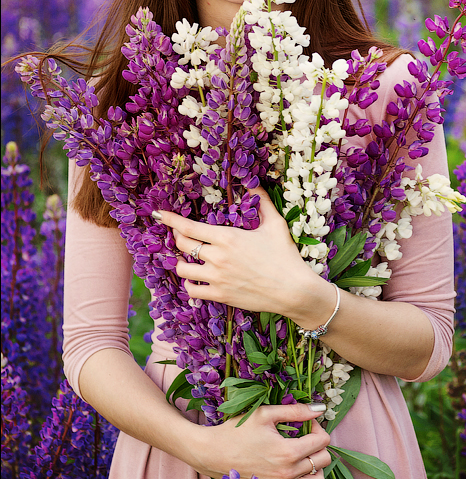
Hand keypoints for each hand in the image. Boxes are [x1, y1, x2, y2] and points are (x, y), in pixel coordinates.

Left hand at [155, 187, 323, 320]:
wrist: (293, 290)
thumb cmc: (285, 256)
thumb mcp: (276, 224)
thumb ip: (262, 202)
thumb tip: (253, 184)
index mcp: (227, 237)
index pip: (189, 227)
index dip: (171, 219)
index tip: (159, 214)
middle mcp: (218, 257)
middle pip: (183, 245)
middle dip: (177, 237)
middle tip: (179, 234)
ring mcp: (217, 278)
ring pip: (183, 269)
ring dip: (180, 261)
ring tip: (185, 258)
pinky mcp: (220, 295)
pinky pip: (192, 291)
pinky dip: (189, 284)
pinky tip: (194, 279)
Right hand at [195, 403, 330, 478]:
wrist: (212, 453)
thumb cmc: (237, 431)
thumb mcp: (265, 414)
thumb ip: (295, 410)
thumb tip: (320, 408)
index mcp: (288, 451)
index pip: (322, 441)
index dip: (318, 428)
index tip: (308, 425)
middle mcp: (287, 474)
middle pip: (323, 461)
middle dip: (320, 446)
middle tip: (306, 438)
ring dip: (317, 469)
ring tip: (305, 458)